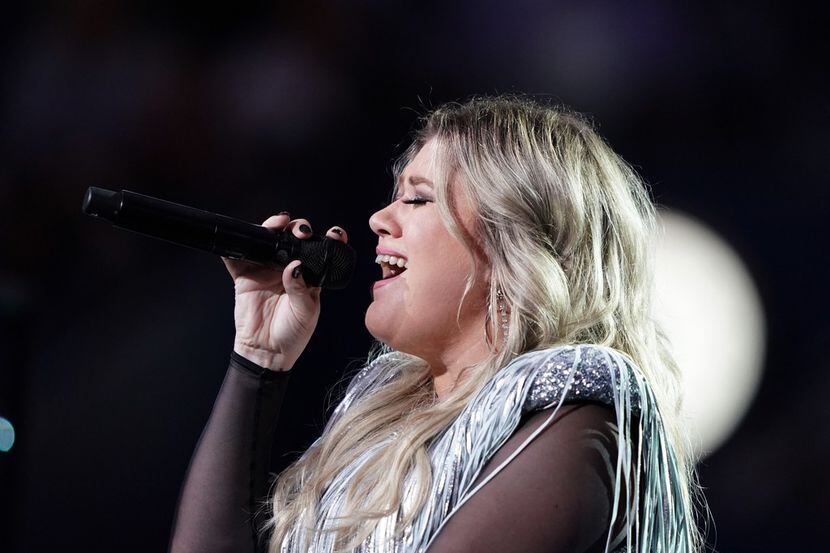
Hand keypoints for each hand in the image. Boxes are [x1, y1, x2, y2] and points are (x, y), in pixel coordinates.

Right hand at [223, 213, 347, 370]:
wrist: (267, 352)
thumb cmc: (293, 333)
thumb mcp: (306, 311)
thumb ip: (301, 288)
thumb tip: (293, 266)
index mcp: (309, 274)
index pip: (320, 251)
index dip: (329, 238)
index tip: (335, 234)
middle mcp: (288, 268)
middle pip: (293, 238)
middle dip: (298, 228)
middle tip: (301, 232)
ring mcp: (265, 270)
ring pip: (267, 241)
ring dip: (271, 228)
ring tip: (277, 225)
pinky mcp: (245, 277)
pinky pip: (237, 258)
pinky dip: (234, 246)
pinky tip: (239, 239)